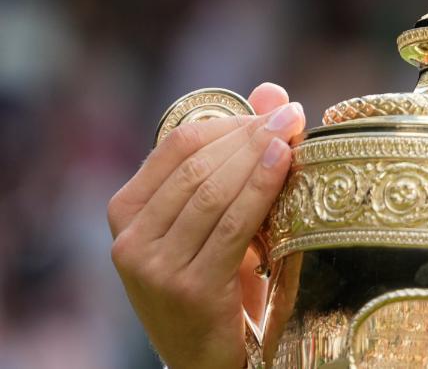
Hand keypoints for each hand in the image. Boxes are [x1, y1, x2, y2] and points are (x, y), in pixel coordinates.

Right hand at [108, 83, 305, 368]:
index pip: (178, 143)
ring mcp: (153, 265)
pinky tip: (285, 162)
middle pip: (198, 164)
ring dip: (259, 155)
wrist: (209, 358)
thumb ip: (237, 155)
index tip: (276, 109)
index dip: (231, 120)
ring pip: (214, 190)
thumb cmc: (218, 282)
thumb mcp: (219, 218)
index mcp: (127, 210)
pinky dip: (261, 187)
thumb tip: (271, 91)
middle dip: (251, 134)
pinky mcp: (187, 287)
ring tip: (294, 132)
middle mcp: (129, 237)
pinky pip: (232, 225)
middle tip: (293, 115)